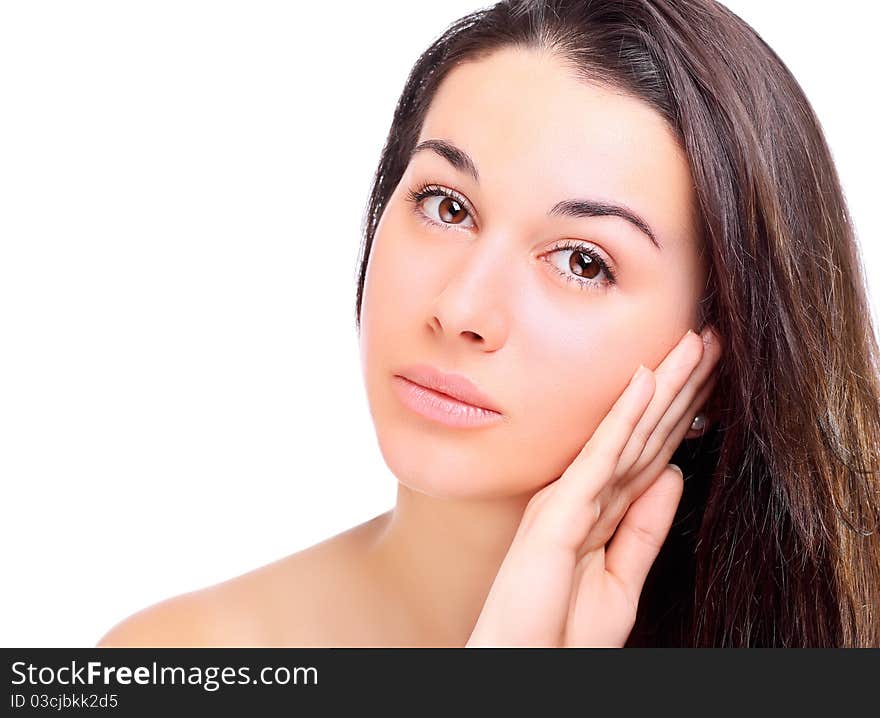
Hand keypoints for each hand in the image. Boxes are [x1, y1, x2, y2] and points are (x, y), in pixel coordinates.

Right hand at [466, 327, 721, 646]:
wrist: (519, 662)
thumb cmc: (559, 630)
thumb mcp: (622, 579)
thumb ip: (645, 527)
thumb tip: (674, 477)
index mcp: (597, 508)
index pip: (649, 451)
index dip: (681, 412)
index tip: (710, 375)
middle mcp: (583, 493)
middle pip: (644, 432)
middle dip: (681, 386)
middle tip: (711, 339)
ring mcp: (569, 497)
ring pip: (627, 432)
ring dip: (664, 386)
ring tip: (695, 343)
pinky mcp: (560, 509)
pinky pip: (601, 456)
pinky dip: (625, 416)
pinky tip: (647, 379)